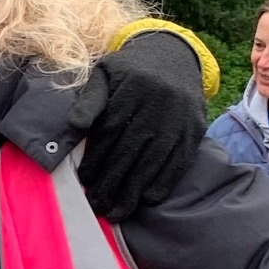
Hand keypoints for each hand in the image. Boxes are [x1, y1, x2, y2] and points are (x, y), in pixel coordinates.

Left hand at [67, 47, 205, 220]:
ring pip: (152, 162)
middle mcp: (157, 105)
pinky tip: (147, 200)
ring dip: (133, 191)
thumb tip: (74, 126)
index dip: (95, 160)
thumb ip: (90, 99)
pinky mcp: (193, 130)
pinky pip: (178, 163)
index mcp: (131, 89)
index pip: (109, 133)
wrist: (175, 56)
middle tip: (96, 205)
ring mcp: (177, 119)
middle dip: (110, 183)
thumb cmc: (131, 71)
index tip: (84, 182)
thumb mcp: (106, 73)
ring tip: (116, 213)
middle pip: (129, 152)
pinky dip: (164, 184)